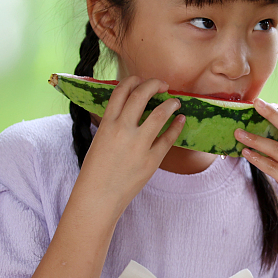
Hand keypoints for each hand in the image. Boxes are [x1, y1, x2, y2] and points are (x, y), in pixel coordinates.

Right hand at [77, 76, 183, 215]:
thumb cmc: (96, 170)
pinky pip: (168, 138)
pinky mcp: (151, 160)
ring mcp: (138, 145)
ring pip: (159, 114)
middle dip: (154, 84)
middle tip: (164, 85)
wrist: (98, 197)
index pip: (121, 91)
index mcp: (107, 124)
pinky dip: (176, 126)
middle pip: (141, 95)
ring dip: (170, 104)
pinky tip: (181, 120)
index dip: (134, 81)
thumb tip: (129, 109)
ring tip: (176, 102)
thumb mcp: (100, 140)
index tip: (142, 80)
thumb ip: (113, 124)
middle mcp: (122, 130)